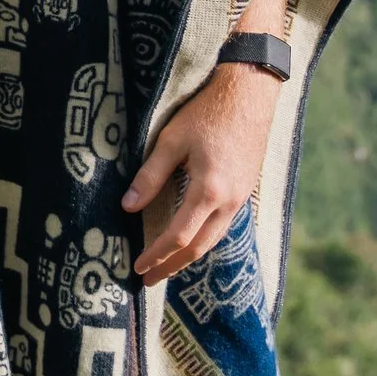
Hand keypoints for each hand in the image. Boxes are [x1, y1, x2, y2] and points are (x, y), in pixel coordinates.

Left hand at [122, 59, 272, 283]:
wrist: (250, 95)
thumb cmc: (208, 113)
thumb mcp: (170, 141)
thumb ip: (149, 176)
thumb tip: (127, 207)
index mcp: (209, 191)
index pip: (178, 237)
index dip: (157, 255)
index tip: (137, 266)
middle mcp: (228, 202)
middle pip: (198, 247)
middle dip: (172, 267)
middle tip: (149, 280)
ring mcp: (240, 198)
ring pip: (213, 239)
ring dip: (188, 257)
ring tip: (167, 267)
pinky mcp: (244, 191)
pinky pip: (223, 226)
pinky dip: (204, 240)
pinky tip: (191, 240)